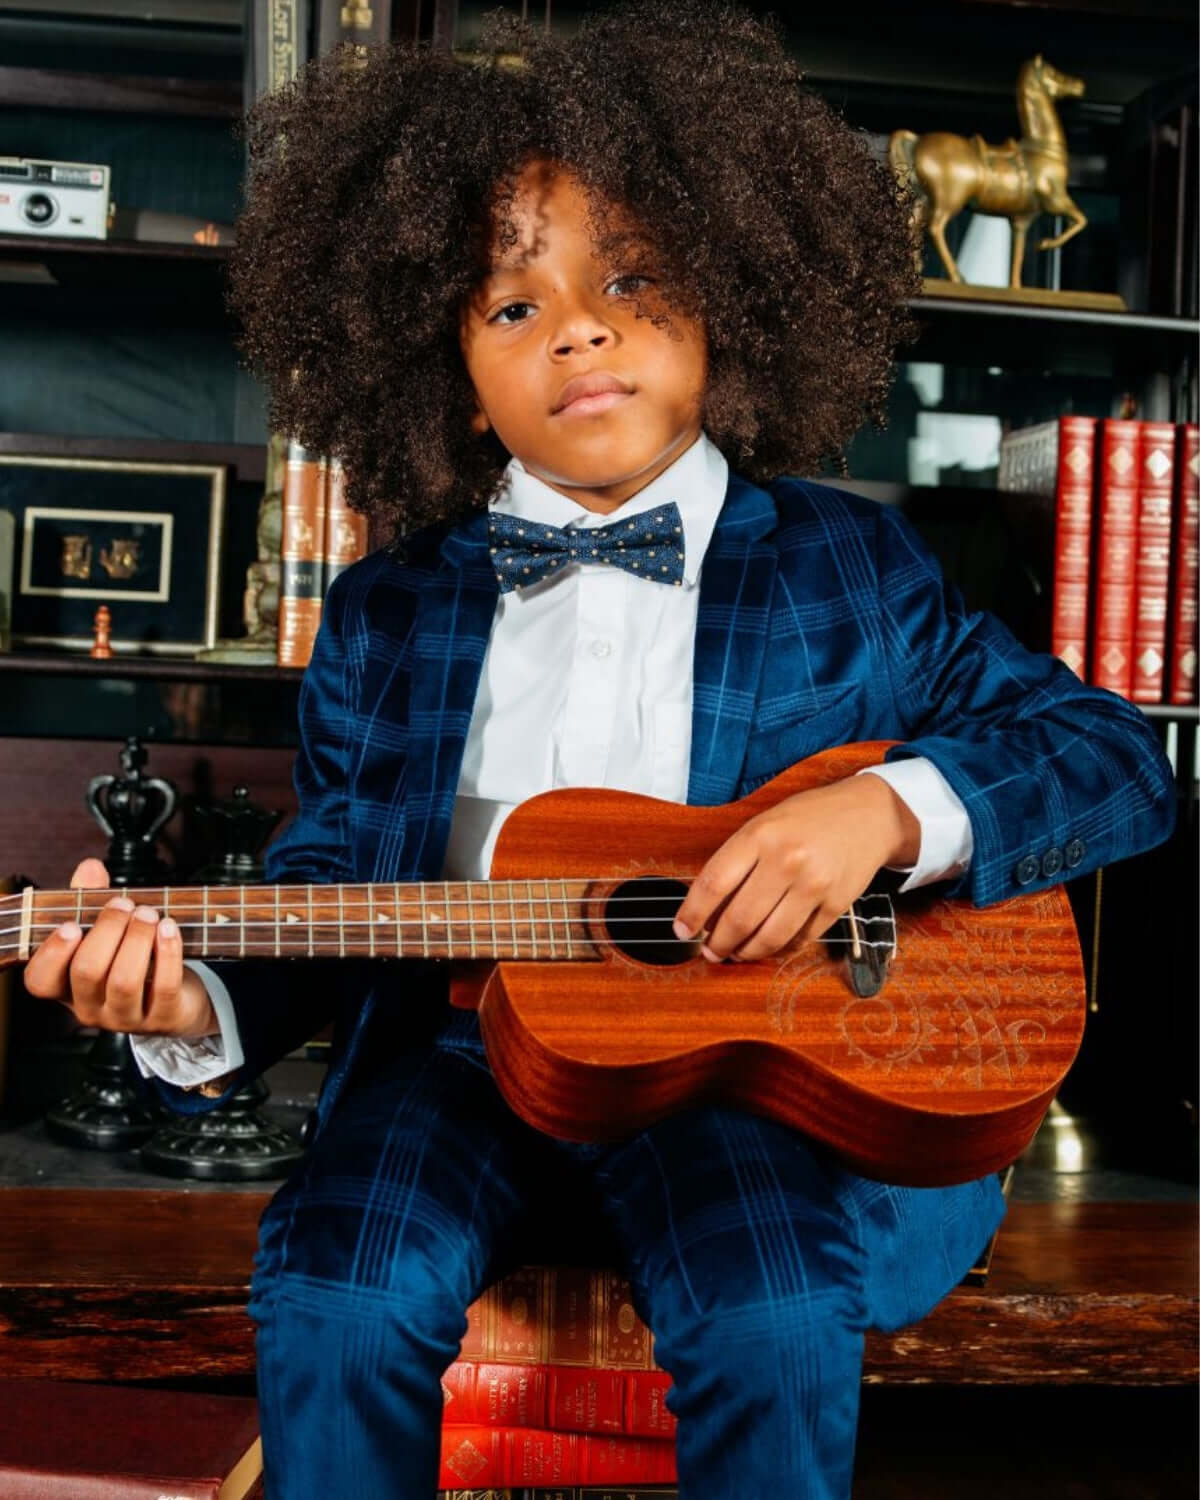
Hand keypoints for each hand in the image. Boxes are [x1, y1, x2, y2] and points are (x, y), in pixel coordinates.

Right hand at [22, 857, 217, 1038]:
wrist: (179, 1001)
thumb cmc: (133, 959)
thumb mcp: (108, 932)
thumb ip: (93, 900)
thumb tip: (90, 867)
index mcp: (67, 987)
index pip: (41, 981)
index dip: (52, 953)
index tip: (71, 924)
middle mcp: (90, 1008)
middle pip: (87, 972)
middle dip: (108, 930)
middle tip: (126, 904)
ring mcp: (126, 1018)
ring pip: (125, 981)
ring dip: (138, 938)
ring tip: (149, 914)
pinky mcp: (163, 1018)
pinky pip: (164, 986)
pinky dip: (168, 951)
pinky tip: (169, 928)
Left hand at [672, 774, 919, 961]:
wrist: (868, 815)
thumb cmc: (808, 818)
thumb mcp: (765, 823)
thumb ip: (737, 858)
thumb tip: (705, 904)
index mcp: (761, 835)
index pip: (714, 883)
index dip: (693, 913)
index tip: (682, 930)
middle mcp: (787, 860)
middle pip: (740, 918)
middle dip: (718, 943)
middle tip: (710, 950)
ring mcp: (814, 885)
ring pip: (769, 937)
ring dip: (746, 952)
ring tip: (736, 953)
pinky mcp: (836, 905)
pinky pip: (800, 940)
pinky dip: (780, 949)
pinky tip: (770, 945)